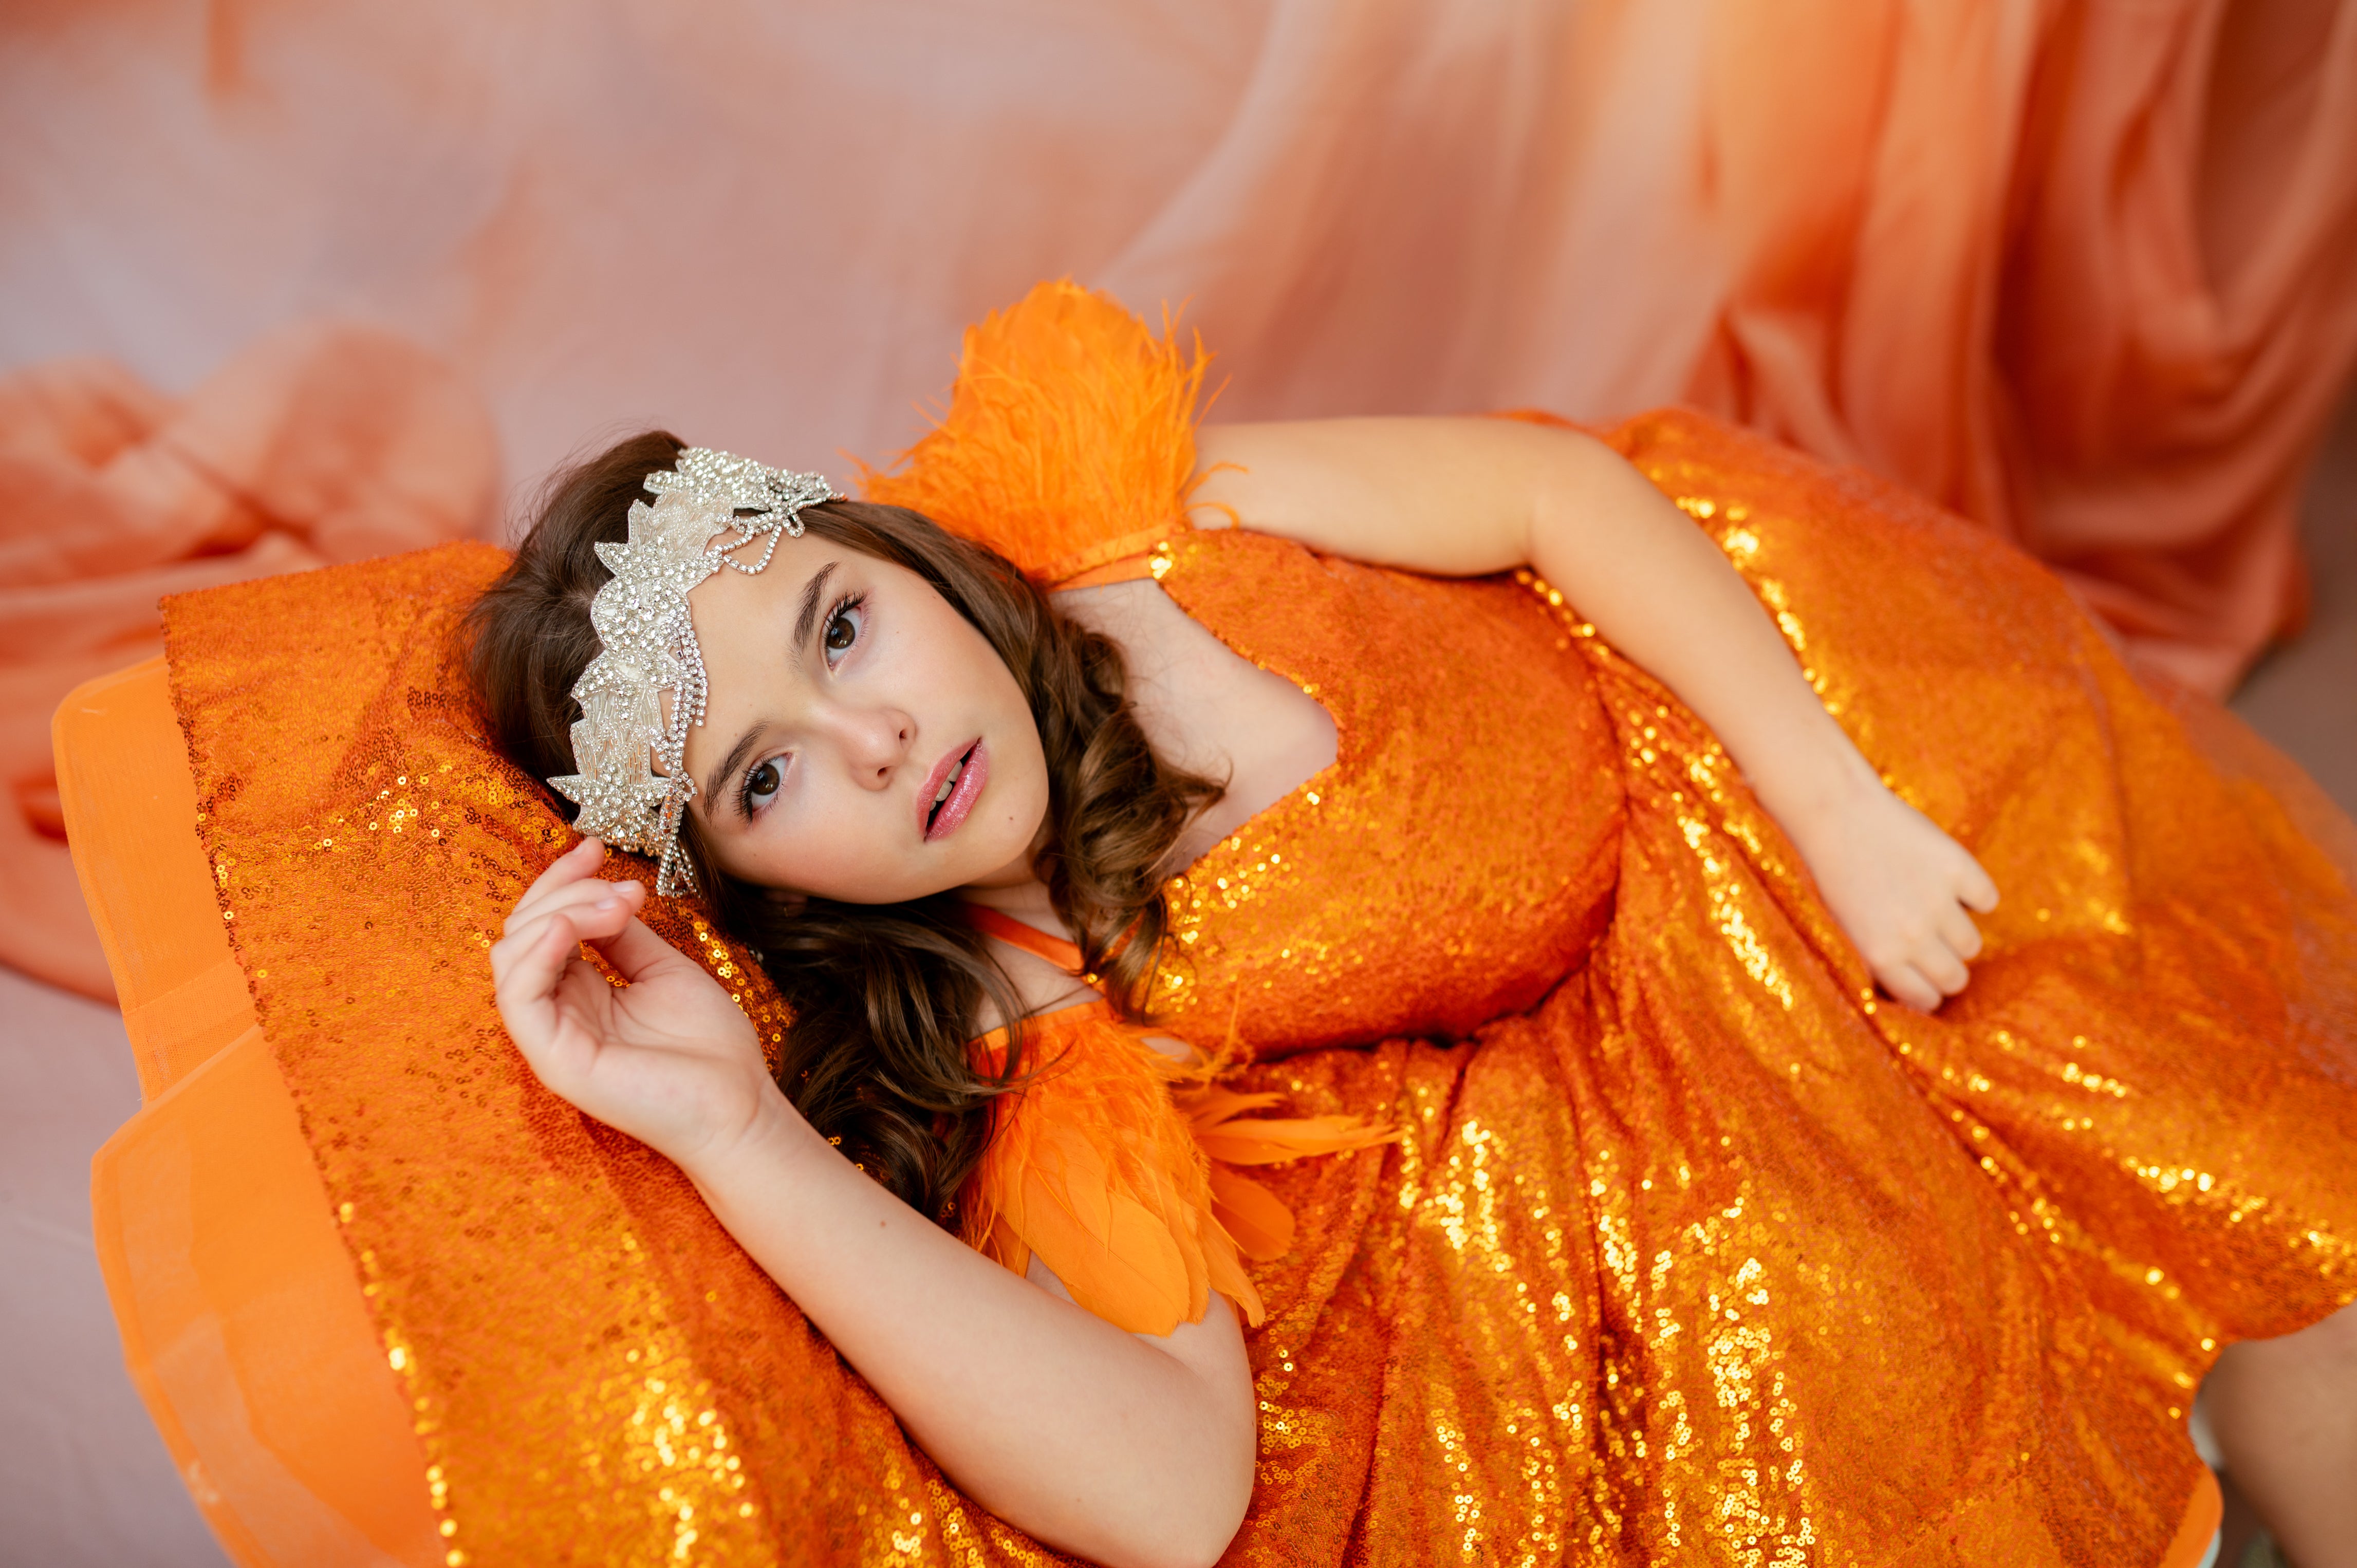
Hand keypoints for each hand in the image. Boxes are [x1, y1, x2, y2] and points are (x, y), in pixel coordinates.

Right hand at [489, 837, 782, 1170]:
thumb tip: (601, 891)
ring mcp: (551, 1037)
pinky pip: (517, 997)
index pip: (543, 925)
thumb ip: (622, 935)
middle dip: (562, 890)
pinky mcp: (554, 1059)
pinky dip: (538, 951)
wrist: (740, 1103)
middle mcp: (556, 1012)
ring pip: (511, 956)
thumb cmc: (709, 1047)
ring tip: (616, 908)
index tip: (595, 846)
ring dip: (559, 913)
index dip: (560, 880)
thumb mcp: (663, 969)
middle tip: (621, 887)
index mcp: (578, 992)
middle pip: (520, 932)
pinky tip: (575, 928)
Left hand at [1779, 771, 1998, 1012]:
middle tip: (1933, 948)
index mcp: (1880, 956)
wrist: (1834, 813)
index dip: (1926, 990)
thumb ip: (1879, 961)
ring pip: (1973, 945)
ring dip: (1959, 934)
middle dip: (1946, 968)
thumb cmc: (1833, 872)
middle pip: (1955, 979)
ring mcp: (1938, 902)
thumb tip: (1916, 992)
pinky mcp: (1958, 868)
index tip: (1922, 978)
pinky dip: (1975, 893)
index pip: (1926, 999)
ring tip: (1935, 912)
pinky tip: (1951, 883)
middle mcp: (1912, 936)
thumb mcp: (1845, 929)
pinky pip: (1987, 900)